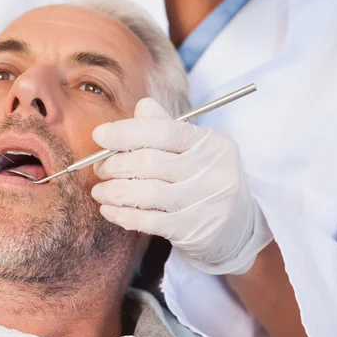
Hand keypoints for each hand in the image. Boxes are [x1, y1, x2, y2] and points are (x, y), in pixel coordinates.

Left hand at [91, 98, 271, 273]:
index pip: (163, 131)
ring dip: (114, 191)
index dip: (126, 132)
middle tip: (99, 169)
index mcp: (211, 144)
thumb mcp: (194, 150)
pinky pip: (148, 221)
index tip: (99, 135)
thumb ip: (167, 128)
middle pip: (150, 162)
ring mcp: (205, 202)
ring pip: (146, 193)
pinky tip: (109, 210)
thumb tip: (142, 106)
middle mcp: (212, 171)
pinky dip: (122, 215)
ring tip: (100, 191)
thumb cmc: (205, 181)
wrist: (236, 228)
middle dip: (115, 164)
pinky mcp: (193, 230)